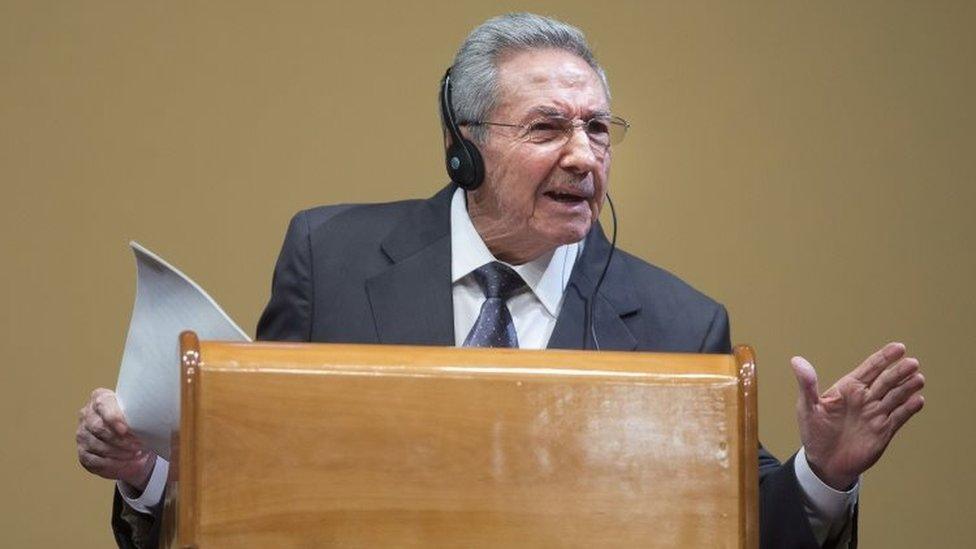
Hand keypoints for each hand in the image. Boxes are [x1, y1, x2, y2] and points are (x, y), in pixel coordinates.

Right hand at [76, 388, 156, 491]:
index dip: (113, 417)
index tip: (126, 429)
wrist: (133, 443)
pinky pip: (96, 460)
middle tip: (138, 444)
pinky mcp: (83, 453)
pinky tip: (126, 461)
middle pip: (99, 427)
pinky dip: (113, 463)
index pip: (102, 404)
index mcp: (100, 398)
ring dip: (119, 452)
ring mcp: (82, 434)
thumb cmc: (138, 424)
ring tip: (136, 453)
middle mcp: (87, 414)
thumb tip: (157, 416)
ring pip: (97, 445)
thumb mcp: (141, 414)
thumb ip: (142, 412)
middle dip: (120, 439)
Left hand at [791, 342, 924, 489]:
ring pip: (896, 396)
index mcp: (848, 388)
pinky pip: (899, 417)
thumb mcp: (807, 407)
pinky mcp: (884, 430)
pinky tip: (917, 400)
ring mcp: (876, 413)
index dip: (884, 357)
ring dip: (907, 387)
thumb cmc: (814, 431)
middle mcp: (865, 398)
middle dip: (899, 371)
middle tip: (912, 362)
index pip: (870, 368)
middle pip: (887, 380)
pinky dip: (909, 408)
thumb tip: (796, 361)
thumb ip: (807, 385)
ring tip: (918, 378)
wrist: (825, 462)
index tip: (899, 347)